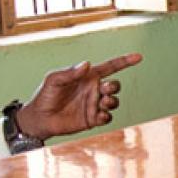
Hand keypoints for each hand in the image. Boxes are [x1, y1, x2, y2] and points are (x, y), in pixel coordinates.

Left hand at [16, 53, 142, 140]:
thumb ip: (70, 72)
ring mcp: (94, 105)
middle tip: (104, 90)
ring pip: (114, 101)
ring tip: (103, 102)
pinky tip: (100, 115)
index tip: (138, 57)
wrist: (39, 118)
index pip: (110, 67)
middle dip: (114, 86)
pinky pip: (107, 117)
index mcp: (88, 77)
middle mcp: (93, 90)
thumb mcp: (54, 79)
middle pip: (114, 86)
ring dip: (112, 101)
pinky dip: (107, 116)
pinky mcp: (92, 120)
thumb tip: (86, 64)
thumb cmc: (45, 95)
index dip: (125, 61)